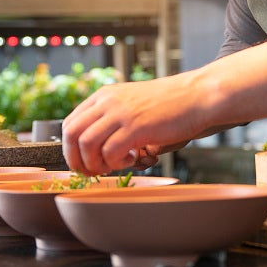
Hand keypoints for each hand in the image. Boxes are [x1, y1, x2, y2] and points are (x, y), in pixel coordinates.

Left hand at [61, 75, 206, 175]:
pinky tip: (132, 159)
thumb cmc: (169, 104)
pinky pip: (110, 152)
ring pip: (86, 144)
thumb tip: (95, 146)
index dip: (71, 149)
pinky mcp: (136, 127)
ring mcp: (121, 113)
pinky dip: (116, 163)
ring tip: (114, 166)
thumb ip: (112, 117)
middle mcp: (108, 101)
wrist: (197, 96)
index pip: (69, 124)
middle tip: (93, 172)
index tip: (84, 163)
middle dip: (77, 161)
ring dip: (96, 164)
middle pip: (72, 135)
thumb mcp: (132, 102)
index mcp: (104, 95)